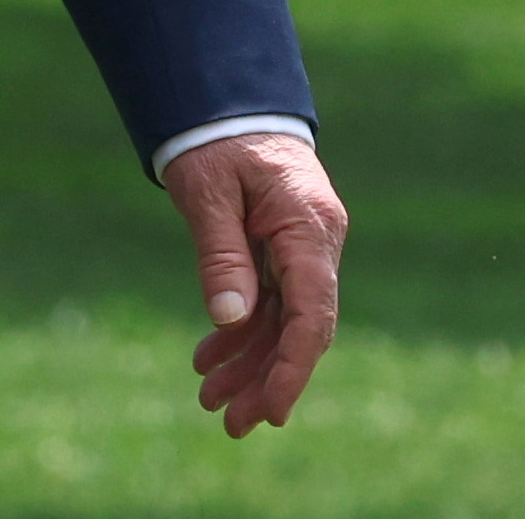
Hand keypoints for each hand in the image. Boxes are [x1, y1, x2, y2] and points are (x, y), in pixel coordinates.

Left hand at [161, 129, 344, 436]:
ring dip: (249, 363)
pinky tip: (209, 360)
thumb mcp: (208, 192)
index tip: (270, 411)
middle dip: (266, 379)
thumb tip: (230, 321)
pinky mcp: (282, 251)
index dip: (293, 368)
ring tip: (210, 400)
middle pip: (300, 328)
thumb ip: (221, 254)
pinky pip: (267, 302)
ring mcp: (300, 249)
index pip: (312, 314)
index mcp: (308, 227)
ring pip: (282, 322)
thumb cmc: (217, 139)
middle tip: (229, 425)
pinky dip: (240, 332)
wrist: (228, 100)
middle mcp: (315, 244)